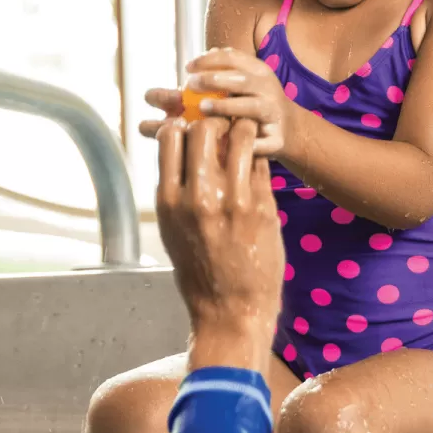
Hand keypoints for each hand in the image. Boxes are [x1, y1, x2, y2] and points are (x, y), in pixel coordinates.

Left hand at [138, 49, 293, 157]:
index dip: (209, 59)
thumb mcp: (224, 91)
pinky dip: (244, 140)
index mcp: (254, 71)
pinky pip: (262, 142)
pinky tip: (225, 142)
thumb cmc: (242, 109)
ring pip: (252, 107)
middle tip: (190, 84)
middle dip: (215, 78)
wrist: (284, 131)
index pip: (232, 57)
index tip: (187, 68)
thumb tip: (148, 96)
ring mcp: (274, 113)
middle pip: (242, 79)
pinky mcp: (277, 140)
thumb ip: (192, 89)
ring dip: (227, 106)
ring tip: (204, 108)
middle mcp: (267, 88)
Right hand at [156, 116, 284, 330]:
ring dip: (240, 129)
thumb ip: (174, 189)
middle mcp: (199, 195)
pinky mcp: (263, 206)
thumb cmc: (197, 270)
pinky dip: (256, 155)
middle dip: (211, 122)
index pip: (172, 138)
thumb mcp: (171, 228)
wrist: (230, 310)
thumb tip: (177, 152)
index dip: (181, 125)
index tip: (188, 126)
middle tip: (218, 127)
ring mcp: (234, 199)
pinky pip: (260, 162)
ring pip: (239, 136)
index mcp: (169, 200)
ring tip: (241, 135)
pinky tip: (254, 160)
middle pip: (204, 129)